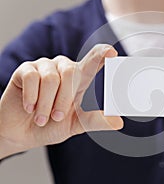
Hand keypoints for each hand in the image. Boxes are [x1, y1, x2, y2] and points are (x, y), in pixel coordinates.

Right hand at [0, 44, 122, 158]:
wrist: (23, 132)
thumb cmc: (53, 125)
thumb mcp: (77, 124)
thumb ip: (96, 121)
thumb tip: (119, 123)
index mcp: (81, 78)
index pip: (94, 60)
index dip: (102, 54)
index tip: (112, 52)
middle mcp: (64, 68)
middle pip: (71, 72)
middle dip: (64, 99)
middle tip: (57, 117)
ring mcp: (45, 67)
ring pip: (51, 78)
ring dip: (46, 103)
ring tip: (42, 117)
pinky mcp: (26, 69)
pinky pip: (32, 78)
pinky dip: (31, 97)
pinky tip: (29, 107)